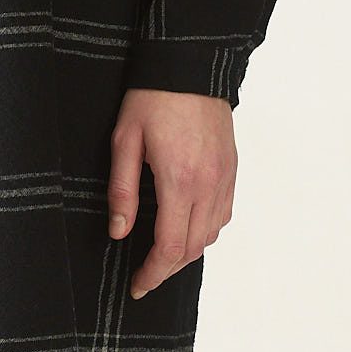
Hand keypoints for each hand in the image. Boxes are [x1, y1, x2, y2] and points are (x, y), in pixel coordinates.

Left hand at [108, 88, 235, 299]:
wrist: (190, 66)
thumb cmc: (152, 98)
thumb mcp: (124, 141)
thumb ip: (122, 190)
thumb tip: (119, 232)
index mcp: (180, 181)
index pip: (170, 247)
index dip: (153, 273)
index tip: (137, 285)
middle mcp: (208, 185)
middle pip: (192, 248)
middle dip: (167, 270)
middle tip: (145, 277)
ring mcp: (224, 178)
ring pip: (211, 235)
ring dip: (187, 252)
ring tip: (162, 256)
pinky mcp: (232, 169)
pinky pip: (223, 214)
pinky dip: (206, 231)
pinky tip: (187, 227)